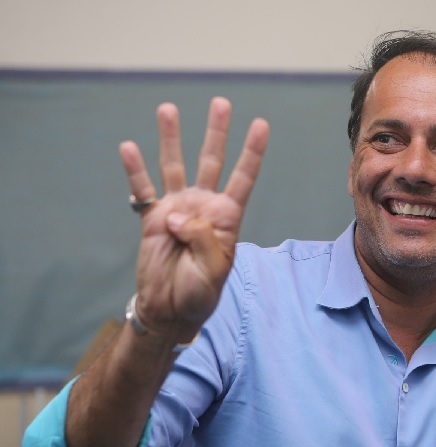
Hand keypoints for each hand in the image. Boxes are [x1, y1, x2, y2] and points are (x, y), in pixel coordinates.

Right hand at [120, 97, 268, 343]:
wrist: (168, 309)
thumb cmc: (199, 293)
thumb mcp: (213, 270)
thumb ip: (202, 239)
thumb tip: (178, 214)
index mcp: (226, 218)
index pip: (243, 178)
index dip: (252, 152)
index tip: (261, 124)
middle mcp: (203, 206)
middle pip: (212, 161)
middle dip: (216, 132)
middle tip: (220, 102)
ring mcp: (177, 208)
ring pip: (175, 165)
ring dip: (172, 138)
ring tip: (168, 109)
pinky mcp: (151, 217)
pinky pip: (142, 189)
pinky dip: (135, 169)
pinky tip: (129, 146)